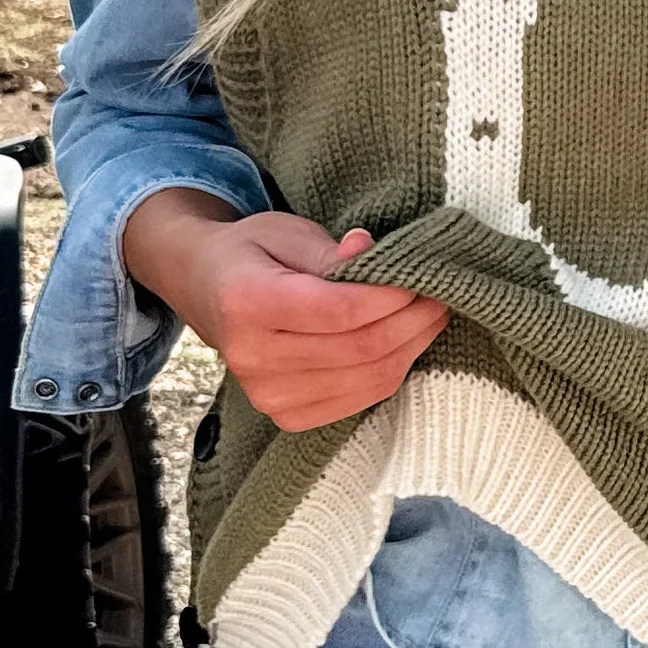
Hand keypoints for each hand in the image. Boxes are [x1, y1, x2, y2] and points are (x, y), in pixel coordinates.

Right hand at [121, 190, 448, 435]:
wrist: (206, 291)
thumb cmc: (250, 254)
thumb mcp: (284, 232)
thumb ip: (329, 250)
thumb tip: (370, 250)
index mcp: (246, 304)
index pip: (341, 310)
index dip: (393, 296)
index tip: (422, 276)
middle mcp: (252, 358)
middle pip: (360, 348)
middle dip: (413, 320)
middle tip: (441, 294)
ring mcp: (267, 395)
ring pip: (367, 378)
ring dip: (412, 346)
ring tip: (432, 315)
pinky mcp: (286, 415)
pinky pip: (359, 399)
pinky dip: (392, 371)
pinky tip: (406, 343)